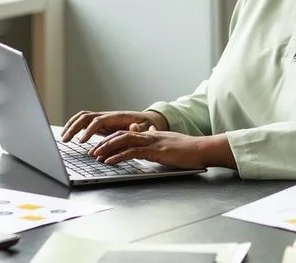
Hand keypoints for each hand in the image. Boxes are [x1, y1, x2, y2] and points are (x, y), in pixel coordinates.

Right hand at [60, 110, 168, 142]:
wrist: (147, 121)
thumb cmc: (146, 125)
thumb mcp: (146, 127)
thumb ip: (140, 129)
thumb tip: (134, 127)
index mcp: (116, 117)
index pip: (98, 121)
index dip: (89, 130)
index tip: (81, 141)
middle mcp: (107, 116)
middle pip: (86, 117)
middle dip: (74, 127)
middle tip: (65, 140)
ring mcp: (103, 119)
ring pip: (82, 117)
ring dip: (71, 125)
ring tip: (63, 138)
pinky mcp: (100, 125)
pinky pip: (84, 123)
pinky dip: (75, 127)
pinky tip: (69, 136)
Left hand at [89, 128, 235, 169]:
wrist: (203, 149)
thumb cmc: (190, 150)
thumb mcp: (169, 144)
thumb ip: (155, 142)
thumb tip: (143, 137)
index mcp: (153, 135)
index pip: (128, 133)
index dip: (113, 139)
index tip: (101, 146)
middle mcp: (151, 135)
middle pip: (122, 135)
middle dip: (105, 142)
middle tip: (92, 151)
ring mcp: (153, 142)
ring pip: (125, 141)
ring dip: (107, 148)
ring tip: (95, 155)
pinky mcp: (157, 151)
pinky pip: (133, 152)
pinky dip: (119, 156)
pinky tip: (109, 161)